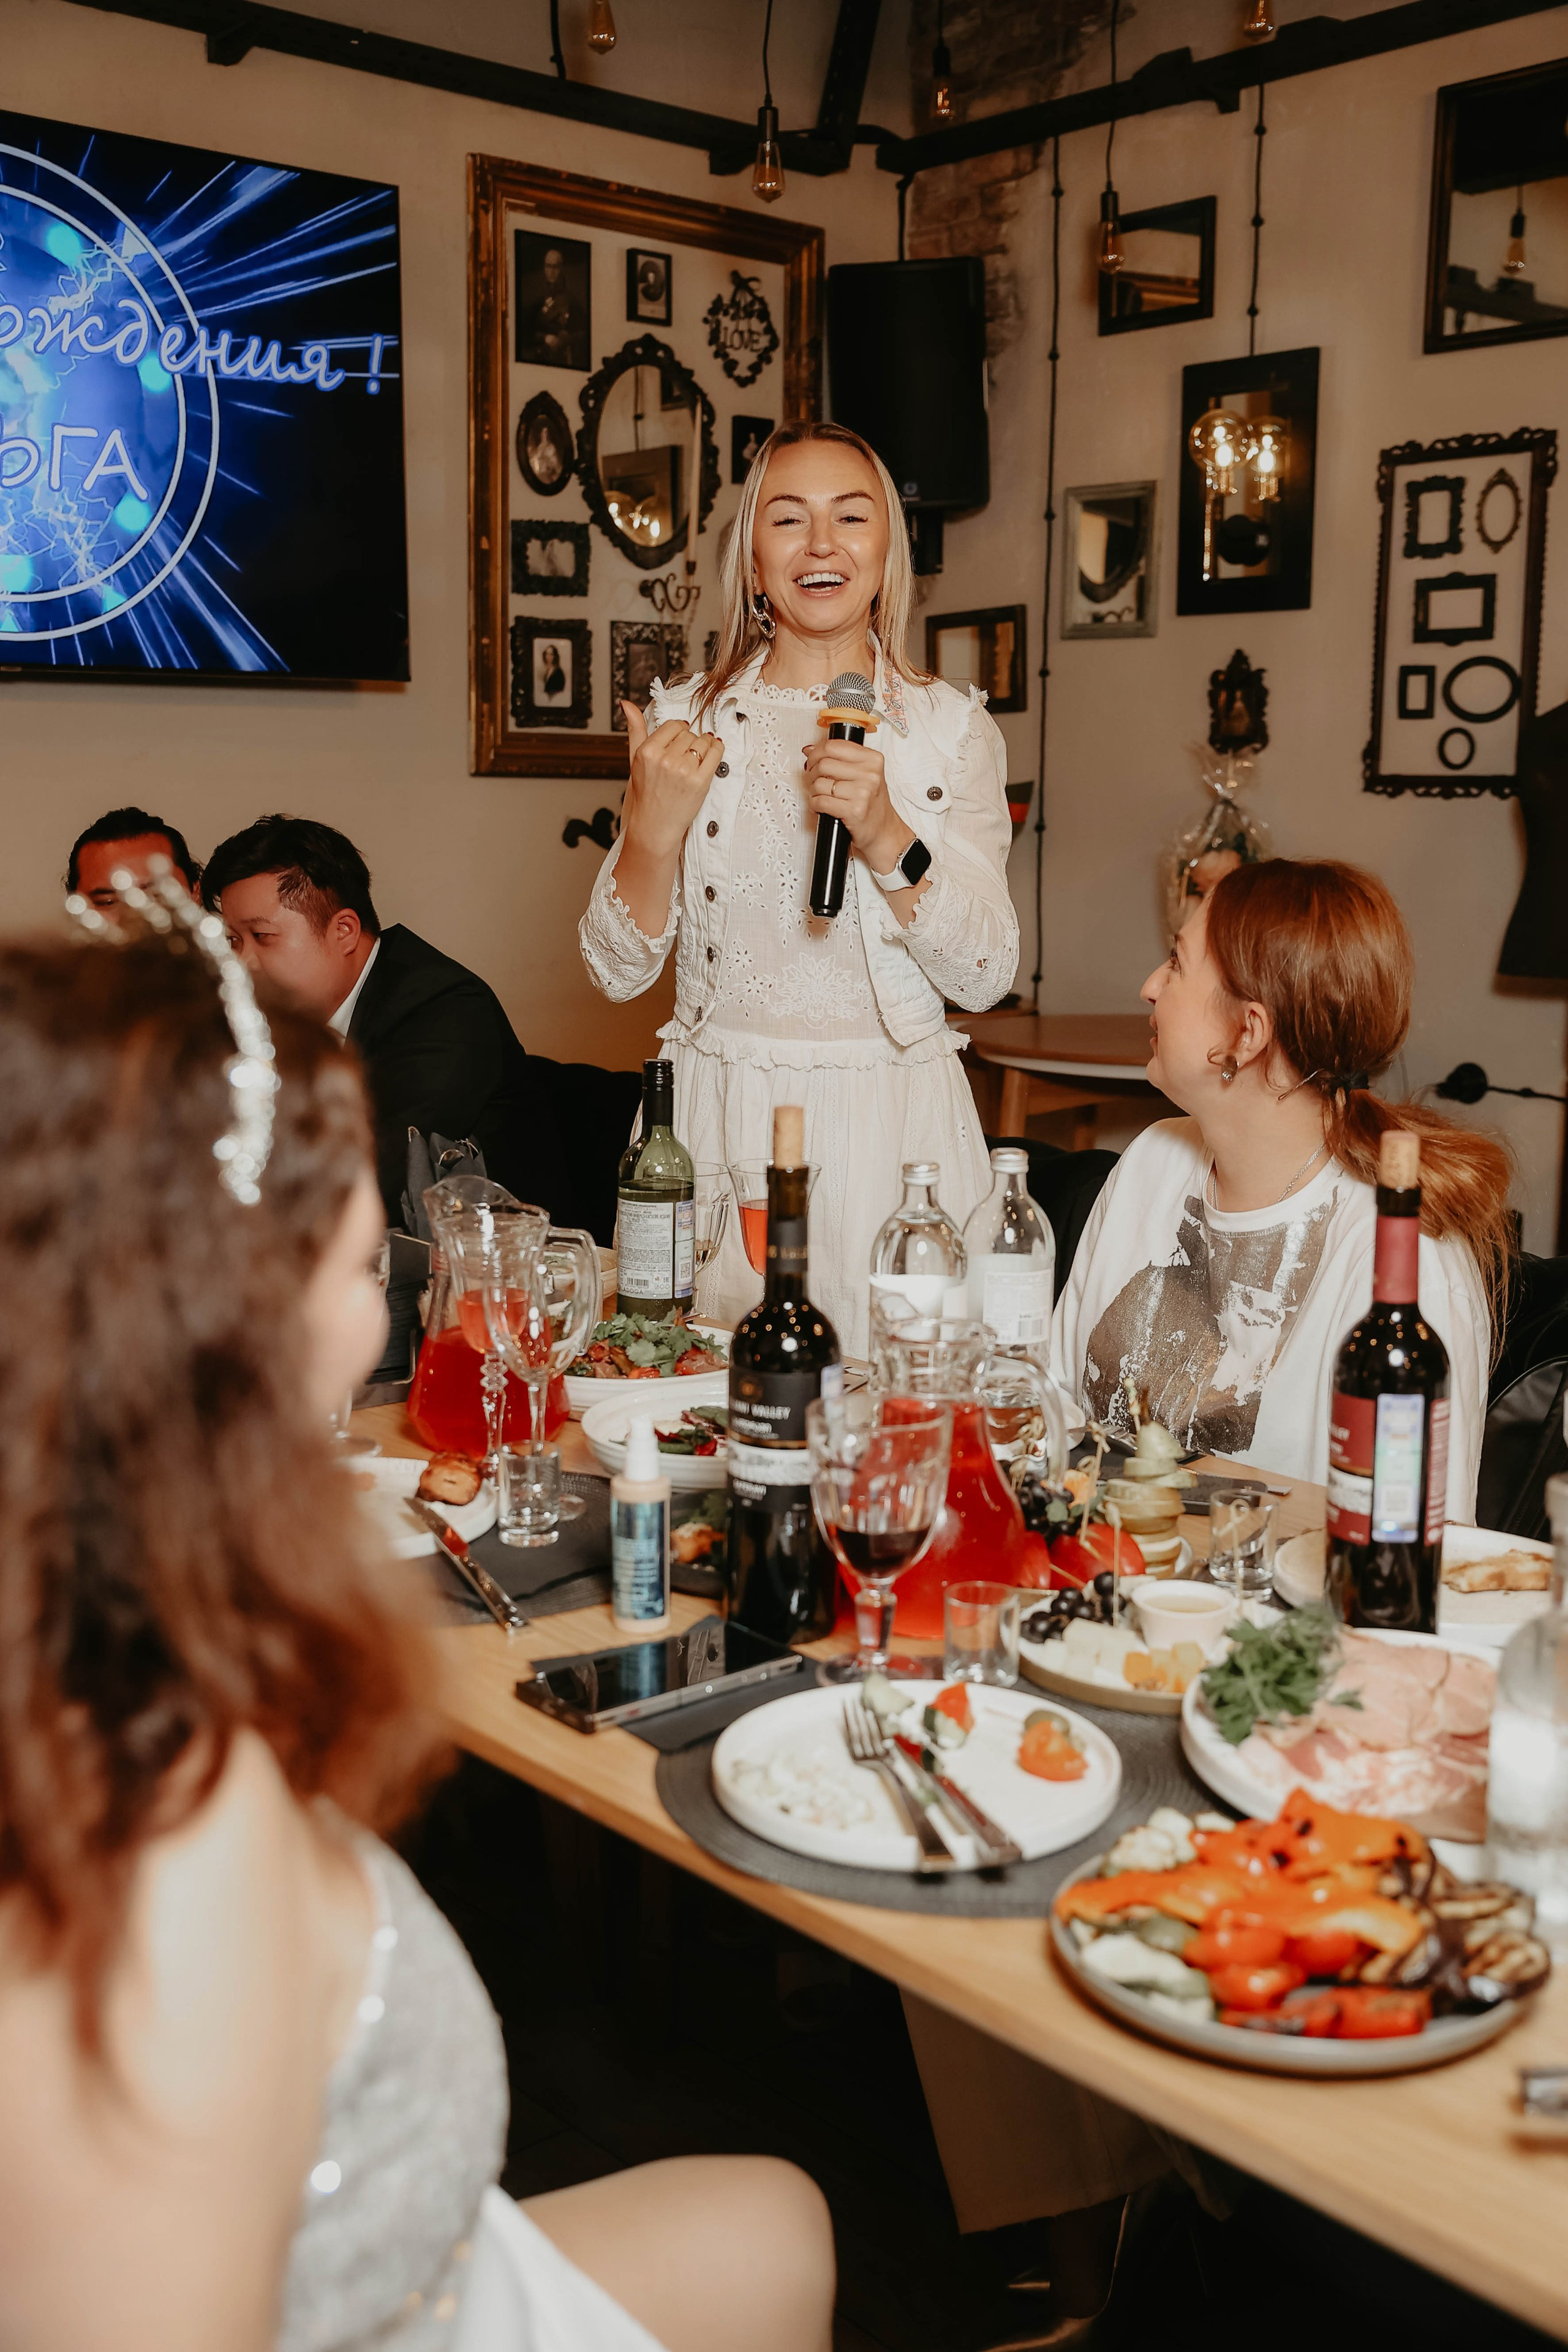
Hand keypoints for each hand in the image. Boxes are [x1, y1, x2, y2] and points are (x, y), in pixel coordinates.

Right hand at [622, 702, 724, 858]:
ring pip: (703, 742)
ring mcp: (683, 771)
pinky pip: (715, 753)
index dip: (679, 732)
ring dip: (704, 746)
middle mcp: (664, 760)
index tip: (679, 740)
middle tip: (685, 756)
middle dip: (690, 741)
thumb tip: (626, 704)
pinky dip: (716, 750)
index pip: (674, 725)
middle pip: (689, 733)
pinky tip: (712, 752)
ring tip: (696, 758)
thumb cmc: (646, 794)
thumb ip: (634, 730)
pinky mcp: (700, 782)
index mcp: (647, 752)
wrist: (655, 827)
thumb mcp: (635, 760)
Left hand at [800, 734, 911, 875]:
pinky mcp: (854, 811)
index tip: (813, 758)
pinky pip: (821, 802)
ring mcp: (862, 793)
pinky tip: (820, 806)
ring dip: (813, 791)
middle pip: (823, 763)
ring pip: (819, 783)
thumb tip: (810, 749)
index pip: (833, 746)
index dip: (816, 752)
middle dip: (812, 772)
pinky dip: (814, 804)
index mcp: (873, 759)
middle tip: (814, 779)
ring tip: (819, 795)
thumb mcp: (864, 774)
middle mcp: (870, 774)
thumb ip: (841, 759)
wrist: (883, 831)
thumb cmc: (872, 803)